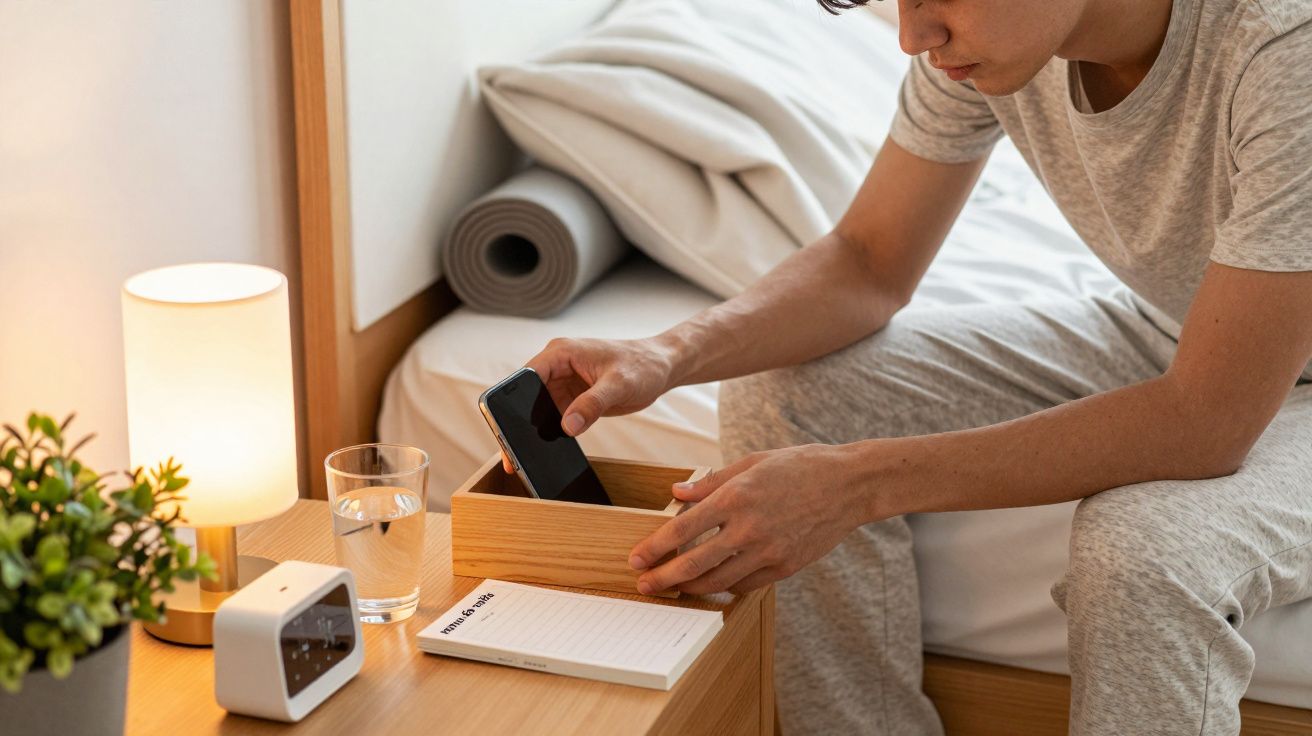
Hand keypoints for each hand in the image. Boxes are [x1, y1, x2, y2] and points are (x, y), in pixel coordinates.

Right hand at [500, 336, 681, 472]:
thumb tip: (567, 427)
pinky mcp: (572, 399)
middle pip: (525, 397)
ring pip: (537, 410)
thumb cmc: (643, 366)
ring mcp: (563, 383)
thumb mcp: (618, 385)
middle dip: (518, 423)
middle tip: (512, 454)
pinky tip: (545, 451)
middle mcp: (557, 367)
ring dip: (533, 431)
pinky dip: (549, 433)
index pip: (525, 377)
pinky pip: (554, 417)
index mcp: (561, 353)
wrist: (662, 368)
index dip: (512, 403)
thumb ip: (592, 404)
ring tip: (524, 458)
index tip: (506, 428)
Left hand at [627, 443, 874, 595]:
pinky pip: (746, 585)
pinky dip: (725, 588)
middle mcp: (749, 528)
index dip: (655, 547)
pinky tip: (713, 585)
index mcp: (736, 496)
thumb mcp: (752, 462)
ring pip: (719, 581)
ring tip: (674, 589)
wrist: (849, 485)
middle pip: (694, 563)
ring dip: (690, 588)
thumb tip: (676, 493)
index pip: (683, 529)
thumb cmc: (799, 466)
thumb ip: (711, 483)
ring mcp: (768, 551)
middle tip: (645, 585)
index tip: (637, 558)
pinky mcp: (785, 566)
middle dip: (664, 578)